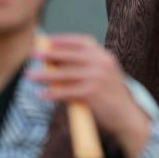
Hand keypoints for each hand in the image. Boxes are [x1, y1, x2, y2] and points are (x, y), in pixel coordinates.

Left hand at [30, 35, 151, 157]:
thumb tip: (54, 63)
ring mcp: (97, 77)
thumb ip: (84, 68)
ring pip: (65, 74)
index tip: (48, 40)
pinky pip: (67, 92)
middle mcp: (102, 63)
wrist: (127, 117)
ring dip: (46, 74)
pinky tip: (43, 95)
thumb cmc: (110, 97)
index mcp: (104, 56)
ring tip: (31, 75)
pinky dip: (53, 93)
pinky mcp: (92, 93)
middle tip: (34, 54)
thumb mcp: (102, 76)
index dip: (63, 40)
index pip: (81, 42)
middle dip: (51, 54)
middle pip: (71, 55)